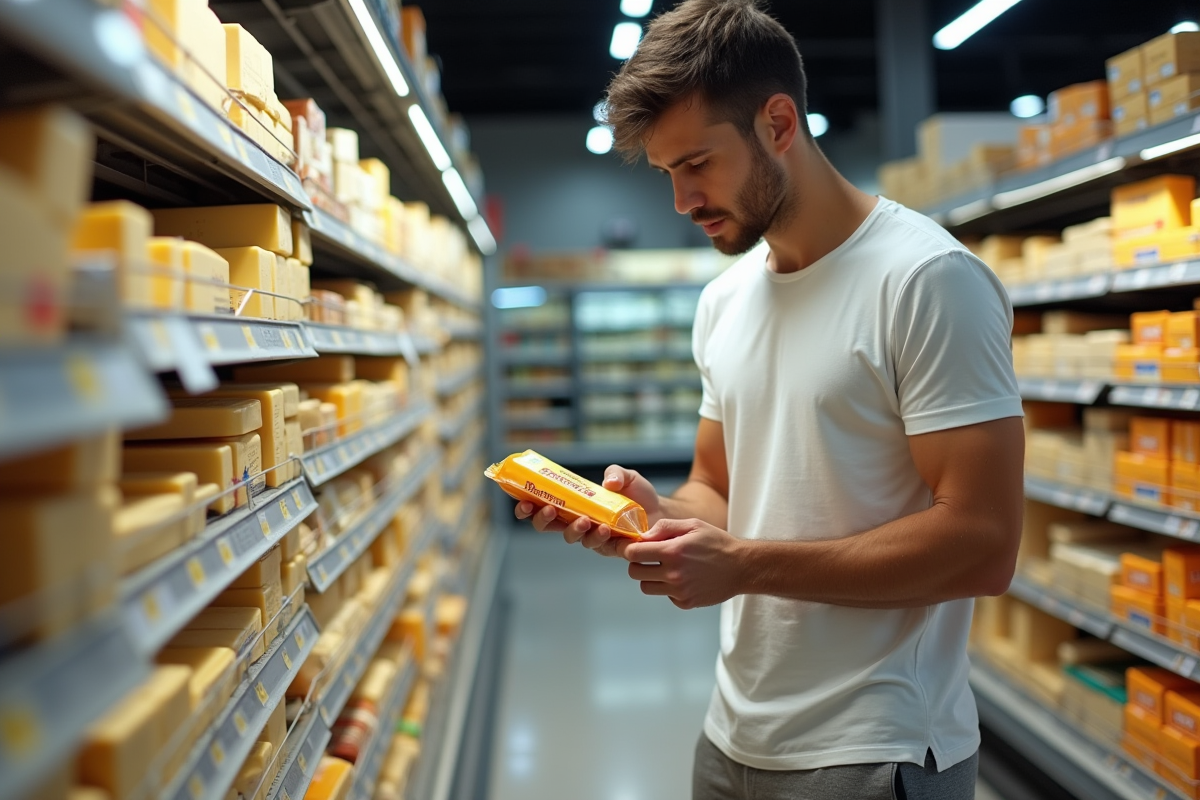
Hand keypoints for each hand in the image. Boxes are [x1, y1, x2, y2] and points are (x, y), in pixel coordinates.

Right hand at [512, 464, 662, 556]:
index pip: (541, 507)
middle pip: (548, 527)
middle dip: (542, 520)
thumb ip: (615, 473)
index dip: (527, 508)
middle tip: (547, 510)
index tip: (521, 501)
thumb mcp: (626, 476)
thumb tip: (608, 482)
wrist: (661, 512)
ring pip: (572, 537)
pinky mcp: (609, 547)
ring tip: (584, 520)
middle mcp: (577, 521)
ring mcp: (591, 536)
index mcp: (572, 504)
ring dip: (573, 529)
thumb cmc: (638, 495)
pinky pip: (598, 546)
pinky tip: (604, 529)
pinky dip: (598, 537)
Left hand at [619, 518, 744, 608]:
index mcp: (673, 552)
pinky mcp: (685, 603)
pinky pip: (665, 596)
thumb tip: (642, 537)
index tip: (634, 547)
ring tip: (665, 568)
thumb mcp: (693, 525)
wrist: (742, 567)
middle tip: (648, 557)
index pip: (633, 553)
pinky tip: (682, 578)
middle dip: (637, 563)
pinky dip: (668, 588)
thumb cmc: (717, 542)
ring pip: (646, 587)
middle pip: (634, 573)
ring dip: (650, 577)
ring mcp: (679, 591)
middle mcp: (673, 574)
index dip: (629, 548)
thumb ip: (664, 527)